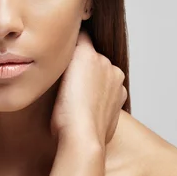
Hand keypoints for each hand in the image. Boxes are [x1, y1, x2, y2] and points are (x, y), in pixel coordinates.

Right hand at [51, 31, 127, 147]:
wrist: (82, 138)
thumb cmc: (64, 112)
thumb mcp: (55, 77)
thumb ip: (65, 58)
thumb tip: (68, 49)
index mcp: (90, 54)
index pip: (82, 38)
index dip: (71, 44)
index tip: (62, 52)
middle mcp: (108, 64)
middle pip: (93, 57)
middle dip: (83, 66)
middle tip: (67, 82)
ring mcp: (117, 83)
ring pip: (103, 74)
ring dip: (93, 81)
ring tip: (77, 98)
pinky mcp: (120, 99)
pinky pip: (109, 91)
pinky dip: (101, 96)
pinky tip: (87, 107)